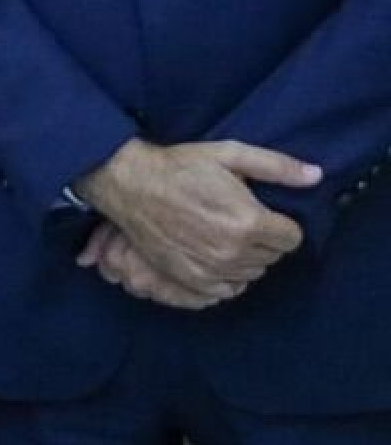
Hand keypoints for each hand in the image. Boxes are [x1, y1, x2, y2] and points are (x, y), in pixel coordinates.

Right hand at [75, 139, 317, 299]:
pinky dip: (227, 275)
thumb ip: (276, 167)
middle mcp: (234, 252)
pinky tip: (214, 254)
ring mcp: (211, 269)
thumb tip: (315, 177)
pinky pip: (228, 289)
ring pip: (252, 273)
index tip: (262, 211)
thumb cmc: (180, 166)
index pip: (292, 238)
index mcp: (249, 221)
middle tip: (239, 218)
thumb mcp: (229, 154)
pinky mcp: (191, 279)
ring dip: (246, 257)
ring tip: (224, 234)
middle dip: (264, 239)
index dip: (280, 223)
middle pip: (272, 257)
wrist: (129, 184)